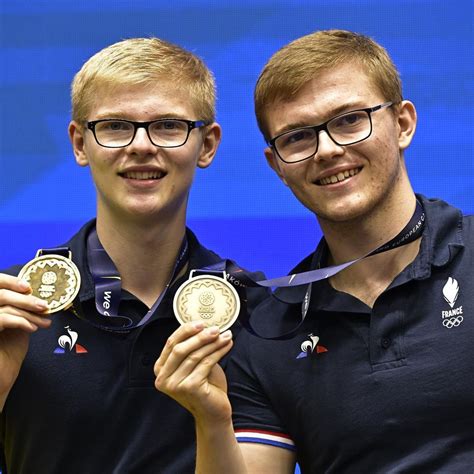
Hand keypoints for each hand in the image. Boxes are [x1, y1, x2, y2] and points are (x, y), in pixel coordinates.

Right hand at [0, 273, 50, 408]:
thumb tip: (37, 295)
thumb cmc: (7, 352)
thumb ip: (20, 309)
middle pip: (0, 294)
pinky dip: (20, 321)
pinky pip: (2, 318)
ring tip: (45, 320)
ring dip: (28, 311)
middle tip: (44, 306)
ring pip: (3, 305)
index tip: (28, 287)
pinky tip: (32, 328)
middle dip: (25, 299)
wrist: (0, 379)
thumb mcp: (16, 325)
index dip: (9, 281)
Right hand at [154, 322, 232, 423]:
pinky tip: (227, 345)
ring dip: (212, 343)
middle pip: (180, 349)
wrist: (213, 412)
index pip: (171, 343)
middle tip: (216, 328)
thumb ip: (194, 348)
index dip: (186, 330)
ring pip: (195, 355)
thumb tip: (205, 326)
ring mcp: (175, 384)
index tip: (202, 322)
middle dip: (199, 336)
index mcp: (160, 369)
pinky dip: (218, 352)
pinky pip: (206, 363)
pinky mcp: (189, 388)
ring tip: (226, 335)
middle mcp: (163, 378)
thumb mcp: (195, 363)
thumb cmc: (205, 386)